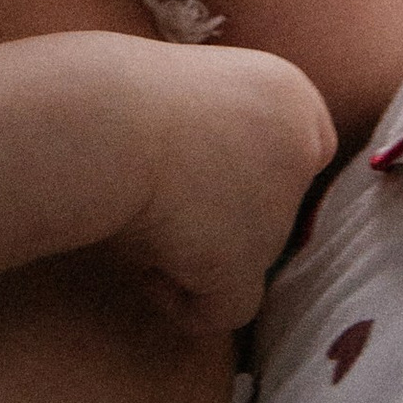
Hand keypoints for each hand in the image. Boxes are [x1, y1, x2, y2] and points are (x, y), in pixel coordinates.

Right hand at [97, 42, 336, 331]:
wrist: (99, 119)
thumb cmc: (118, 101)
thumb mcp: (189, 102)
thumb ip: (222, 135)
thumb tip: (219, 197)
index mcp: (289, 94)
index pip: (304, 148)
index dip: (257, 170)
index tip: (207, 175)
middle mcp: (299, 148)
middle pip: (274, 207)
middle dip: (223, 217)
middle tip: (164, 200)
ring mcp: (279, 209)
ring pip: (246, 256)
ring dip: (197, 250)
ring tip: (142, 220)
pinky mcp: (246, 262)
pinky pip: (226, 308)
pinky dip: (186, 302)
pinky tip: (147, 272)